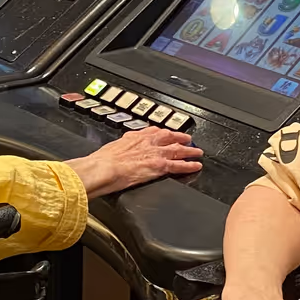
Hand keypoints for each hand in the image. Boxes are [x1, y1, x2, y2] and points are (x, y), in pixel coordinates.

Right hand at [67, 129, 200, 198]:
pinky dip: (190, 165)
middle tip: (188, 139)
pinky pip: (179, 165)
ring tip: (198, 152)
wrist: (103, 168)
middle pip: (169, 137)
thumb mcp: (111, 149)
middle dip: (180, 138)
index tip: (167, 132)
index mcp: (134, 137)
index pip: (153, 131)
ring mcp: (155, 153)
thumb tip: (117, 153)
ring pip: (178, 150)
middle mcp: (147, 142)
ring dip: (190, 151)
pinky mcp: (160, 165)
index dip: (163, 132)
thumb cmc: (102, 161)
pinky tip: (196, 166)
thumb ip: (120, 150)